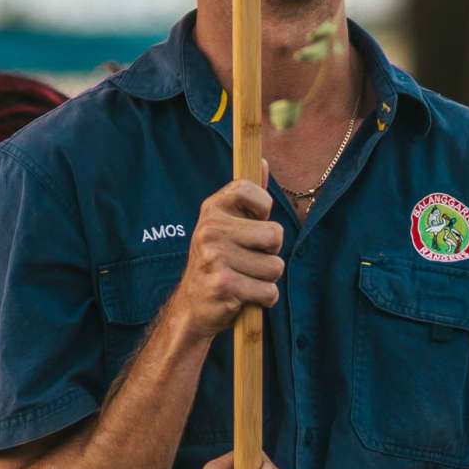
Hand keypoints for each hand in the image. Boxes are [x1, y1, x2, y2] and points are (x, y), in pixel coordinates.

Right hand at [163, 182, 283, 337]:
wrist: (192, 306)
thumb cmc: (218, 261)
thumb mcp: (226, 225)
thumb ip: (247, 196)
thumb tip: (262, 162)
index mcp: (212, 210)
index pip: (247, 189)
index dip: (262, 206)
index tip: (254, 221)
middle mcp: (210, 230)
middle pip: (274, 234)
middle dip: (270, 253)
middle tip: (248, 260)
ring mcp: (215, 258)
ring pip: (275, 267)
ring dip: (267, 279)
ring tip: (245, 279)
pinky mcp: (224, 286)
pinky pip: (269, 292)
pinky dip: (263, 299)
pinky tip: (244, 297)